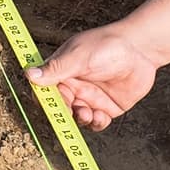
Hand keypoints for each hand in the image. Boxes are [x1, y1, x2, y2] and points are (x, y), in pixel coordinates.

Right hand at [27, 22, 160, 130]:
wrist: (140, 50)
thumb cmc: (107, 46)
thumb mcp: (79, 57)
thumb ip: (56, 69)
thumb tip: (28, 74)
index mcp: (62, 72)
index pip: (45, 91)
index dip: (44, 100)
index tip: (49, 106)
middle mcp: (74, 87)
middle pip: (60, 108)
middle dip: (64, 113)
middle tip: (72, 111)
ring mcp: (90, 98)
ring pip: (77, 118)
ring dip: (80, 119)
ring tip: (87, 113)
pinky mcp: (107, 107)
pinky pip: (96, 123)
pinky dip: (96, 123)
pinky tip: (100, 116)